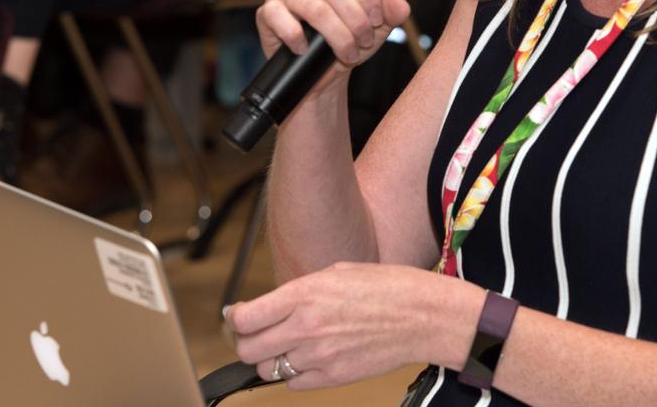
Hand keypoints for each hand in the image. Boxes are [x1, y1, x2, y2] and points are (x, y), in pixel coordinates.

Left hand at [226, 263, 480, 389]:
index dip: (234, 319)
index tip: (236, 316)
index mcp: (304, 294)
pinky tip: (308, 357)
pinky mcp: (333, 378)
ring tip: (285, 345)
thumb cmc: (385, 287)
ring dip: (271, 358)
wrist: (422, 315)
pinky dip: (294, 374)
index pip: (245, 318)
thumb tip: (273, 306)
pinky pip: (294, 384)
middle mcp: (306, 327)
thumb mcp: (335, 272)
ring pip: (269, 370)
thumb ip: (299, 292)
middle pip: (249, 349)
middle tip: (252, 334)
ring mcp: (318, 357)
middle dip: (245, 342)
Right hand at [256, 0, 410, 89]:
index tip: (377, 16)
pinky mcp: (266, 12)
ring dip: (337, 35)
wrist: (320, 70)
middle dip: (355, 18)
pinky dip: (300, 39)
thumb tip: (399, 5)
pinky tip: (308, 48)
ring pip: (314, 8)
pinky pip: (282, 21)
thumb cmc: (346, 36)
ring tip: (348, 51)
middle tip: (365, 39)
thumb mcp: (375, 25)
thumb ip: (390, 13)